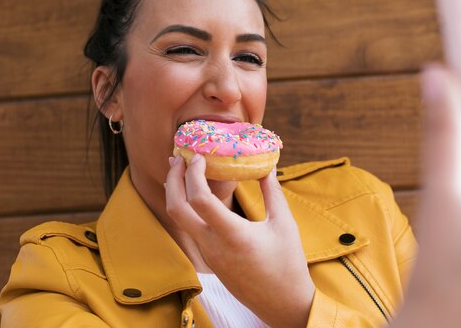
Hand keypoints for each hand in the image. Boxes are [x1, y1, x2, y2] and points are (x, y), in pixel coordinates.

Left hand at [165, 155, 315, 327]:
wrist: (283, 304)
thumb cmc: (287, 263)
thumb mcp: (284, 223)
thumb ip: (272, 191)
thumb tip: (267, 165)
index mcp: (233, 235)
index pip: (200, 200)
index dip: (194, 174)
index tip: (199, 156)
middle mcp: (213, 246)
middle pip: (176, 210)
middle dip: (172, 180)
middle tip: (178, 158)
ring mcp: (208, 255)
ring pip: (180, 220)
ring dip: (177, 193)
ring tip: (183, 171)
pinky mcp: (210, 259)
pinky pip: (191, 229)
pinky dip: (188, 207)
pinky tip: (198, 194)